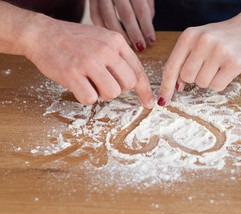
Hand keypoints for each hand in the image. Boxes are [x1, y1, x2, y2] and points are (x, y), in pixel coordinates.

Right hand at [25, 14, 153, 106]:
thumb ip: (119, 58)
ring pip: (112, 93)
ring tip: (90, 83)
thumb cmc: (74, 41)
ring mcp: (89, 61)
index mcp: (116, 41)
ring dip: (102, 94)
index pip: (138, 71)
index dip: (145, 90)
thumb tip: (136, 83)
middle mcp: (105, 50)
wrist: (42, 34)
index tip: (148, 102)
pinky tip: (78, 86)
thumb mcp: (102, 40)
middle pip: (128, 85)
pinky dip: (86, 98)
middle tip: (103, 83)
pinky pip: (91, 99)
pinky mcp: (72, 74)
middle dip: (118, 90)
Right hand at [90, 0, 154, 50]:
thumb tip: (147, 27)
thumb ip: (147, 5)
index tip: (151, 41)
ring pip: (109, 17)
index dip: (147, 27)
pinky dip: (104, 28)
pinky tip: (113, 37)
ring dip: (120, 34)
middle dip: (135, 33)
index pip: (141, 9)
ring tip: (129, 44)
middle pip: (126, 14)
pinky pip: (95, 16)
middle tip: (141, 47)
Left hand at [157, 18, 240, 105]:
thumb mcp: (198, 41)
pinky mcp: (234, 64)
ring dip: (208, 80)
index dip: (166, 86)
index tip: (162, 101)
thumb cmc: (221, 38)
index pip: (171, 67)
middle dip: (195, 77)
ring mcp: (219, 52)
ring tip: (218, 65)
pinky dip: (220, 83)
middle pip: (187, 77)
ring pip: (202, 83)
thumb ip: (184, 60)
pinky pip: (217, 87)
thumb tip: (177, 86)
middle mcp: (202, 41)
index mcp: (189, 36)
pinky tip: (226, 70)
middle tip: (207, 65)